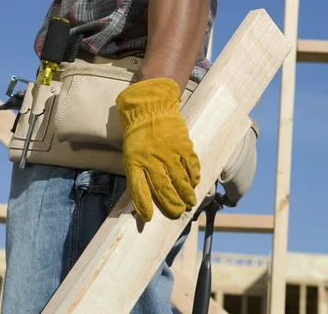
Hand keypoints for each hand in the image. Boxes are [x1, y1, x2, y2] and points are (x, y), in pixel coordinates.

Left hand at [115, 78, 200, 221]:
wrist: (150, 108)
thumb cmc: (139, 136)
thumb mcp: (131, 156)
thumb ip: (138, 176)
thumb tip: (145, 199)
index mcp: (135, 162)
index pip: (138, 188)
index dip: (143, 205)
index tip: (149, 219)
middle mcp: (151, 159)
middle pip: (163, 187)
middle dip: (172, 204)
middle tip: (179, 212)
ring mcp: (169, 152)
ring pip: (180, 179)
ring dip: (187, 193)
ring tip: (191, 203)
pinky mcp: (182, 144)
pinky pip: (191, 164)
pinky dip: (195, 176)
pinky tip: (196, 182)